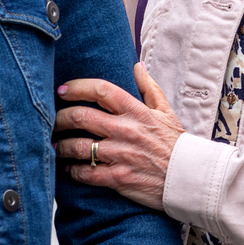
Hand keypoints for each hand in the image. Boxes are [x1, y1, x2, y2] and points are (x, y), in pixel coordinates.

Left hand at [56, 65, 184, 210]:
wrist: (189, 178)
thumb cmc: (176, 144)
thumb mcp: (166, 112)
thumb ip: (149, 88)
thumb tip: (137, 66)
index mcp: (137, 112)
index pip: (101, 91)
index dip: (78, 87)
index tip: (63, 90)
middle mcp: (126, 131)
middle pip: (82, 117)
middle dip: (60, 118)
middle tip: (54, 120)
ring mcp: (121, 155)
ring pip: (78, 147)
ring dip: (62, 146)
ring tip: (56, 145)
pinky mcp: (118, 178)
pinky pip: (86, 173)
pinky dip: (73, 171)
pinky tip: (69, 168)